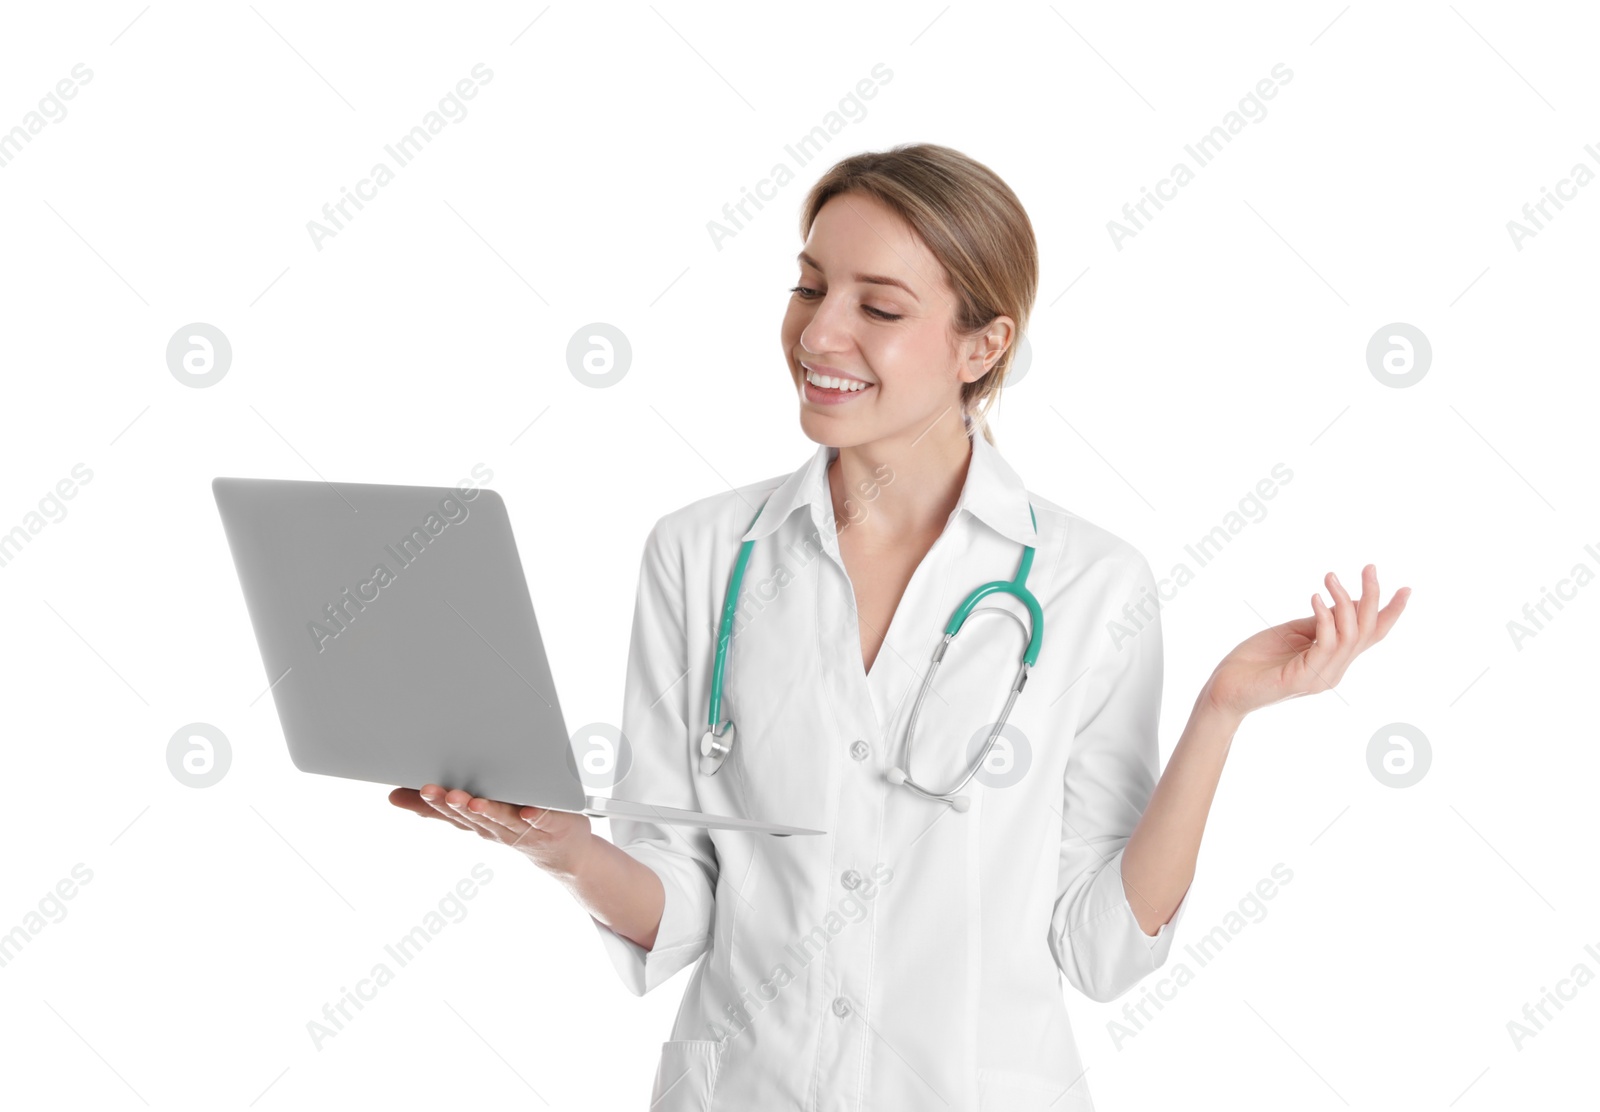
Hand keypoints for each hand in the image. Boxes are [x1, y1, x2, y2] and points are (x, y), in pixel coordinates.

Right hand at [389, 783, 593, 875]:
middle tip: (441, 792)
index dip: (435, 803)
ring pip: (502, 818)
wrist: (561, 853)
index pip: (450, 813)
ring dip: (488, 811)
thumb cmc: (512, 825)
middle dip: (455, 804)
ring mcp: (523, 828)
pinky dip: (535, 815)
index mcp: (476, 822)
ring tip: (474, 802)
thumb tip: (395, 796)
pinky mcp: (550, 824)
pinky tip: (528, 809)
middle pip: (472, 816)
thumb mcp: (470, 816)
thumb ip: (437, 807)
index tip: (421, 788)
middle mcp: (496, 827)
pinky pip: (543, 819)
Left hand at [1203, 564, 1410, 720]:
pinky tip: (1314, 599)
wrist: (1224, 688)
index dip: (1390, 613)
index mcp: (1333, 660)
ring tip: (1330, 577)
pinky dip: (1324, 619)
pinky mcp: (1303, 679)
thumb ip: (1319, 622)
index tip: (1406, 588)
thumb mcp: (1293, 634)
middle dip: (1372, 597)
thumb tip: (1343, 601)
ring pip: (1349, 636)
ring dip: (1343, 602)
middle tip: (1369, 568)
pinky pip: (1325, 645)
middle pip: (1366, 632)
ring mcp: (1321, 677)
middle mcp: (1334, 670)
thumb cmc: (1254, 661)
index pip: (1370, 636)